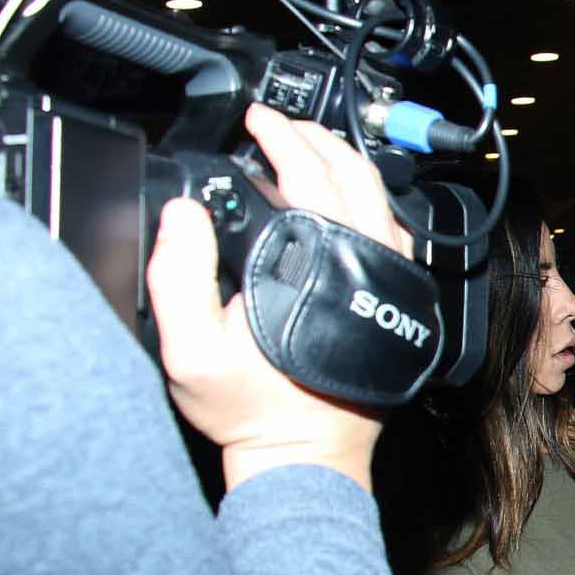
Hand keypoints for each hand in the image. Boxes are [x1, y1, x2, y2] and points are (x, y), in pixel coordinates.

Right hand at [148, 104, 410, 490]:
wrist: (304, 456)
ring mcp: (390, 280)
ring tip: (304, 146)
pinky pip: (391, 230)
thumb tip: (184, 213)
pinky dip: (365, 199)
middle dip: (314, 137)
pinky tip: (338, 197)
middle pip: (352, 175)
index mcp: (320, 265)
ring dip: (343, 162)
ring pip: (379, 198)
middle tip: (277, 123)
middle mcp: (367, 265)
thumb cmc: (253, 409)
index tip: (256, 118)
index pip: (307, 176)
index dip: (279, 137)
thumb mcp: (191, 351)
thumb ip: (178, 278)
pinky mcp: (396, 297)